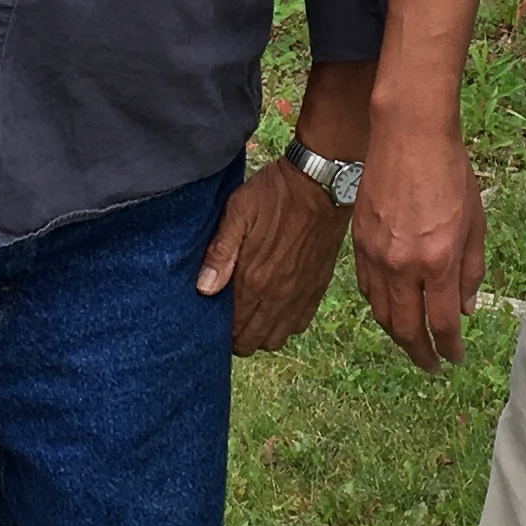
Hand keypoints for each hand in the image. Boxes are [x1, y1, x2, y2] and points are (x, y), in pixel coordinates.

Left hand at [196, 159, 348, 355]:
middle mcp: (278, 295)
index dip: (220, 330)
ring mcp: (300, 294)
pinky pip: (300, 325)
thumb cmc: (275, 194)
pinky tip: (277, 305)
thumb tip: (204, 289)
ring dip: (261, 332)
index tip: (214, 315)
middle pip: (252, 341)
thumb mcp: (239, 212)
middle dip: (237, 336)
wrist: (321, 184)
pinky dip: (286, 323)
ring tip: (252, 312)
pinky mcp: (317, 287)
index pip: (232, 330)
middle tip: (230, 316)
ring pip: (276, 339)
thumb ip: (220, 252)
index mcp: (254, 280)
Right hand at [351, 124, 485, 371]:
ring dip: (397, 333)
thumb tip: (464, 310)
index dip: (449, 347)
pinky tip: (391, 306)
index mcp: (438, 260)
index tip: (455, 359)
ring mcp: (376, 254)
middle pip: (406, 328)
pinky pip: (366, 287)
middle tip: (431, 364)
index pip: (442, 323)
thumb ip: (470, 270)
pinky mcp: (359, 241)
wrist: (409, 133)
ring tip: (412, 341)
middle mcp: (404, 264)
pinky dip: (378, 304)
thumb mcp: (475, 221)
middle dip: (420, 353)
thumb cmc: (450, 172)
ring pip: (382, 312)